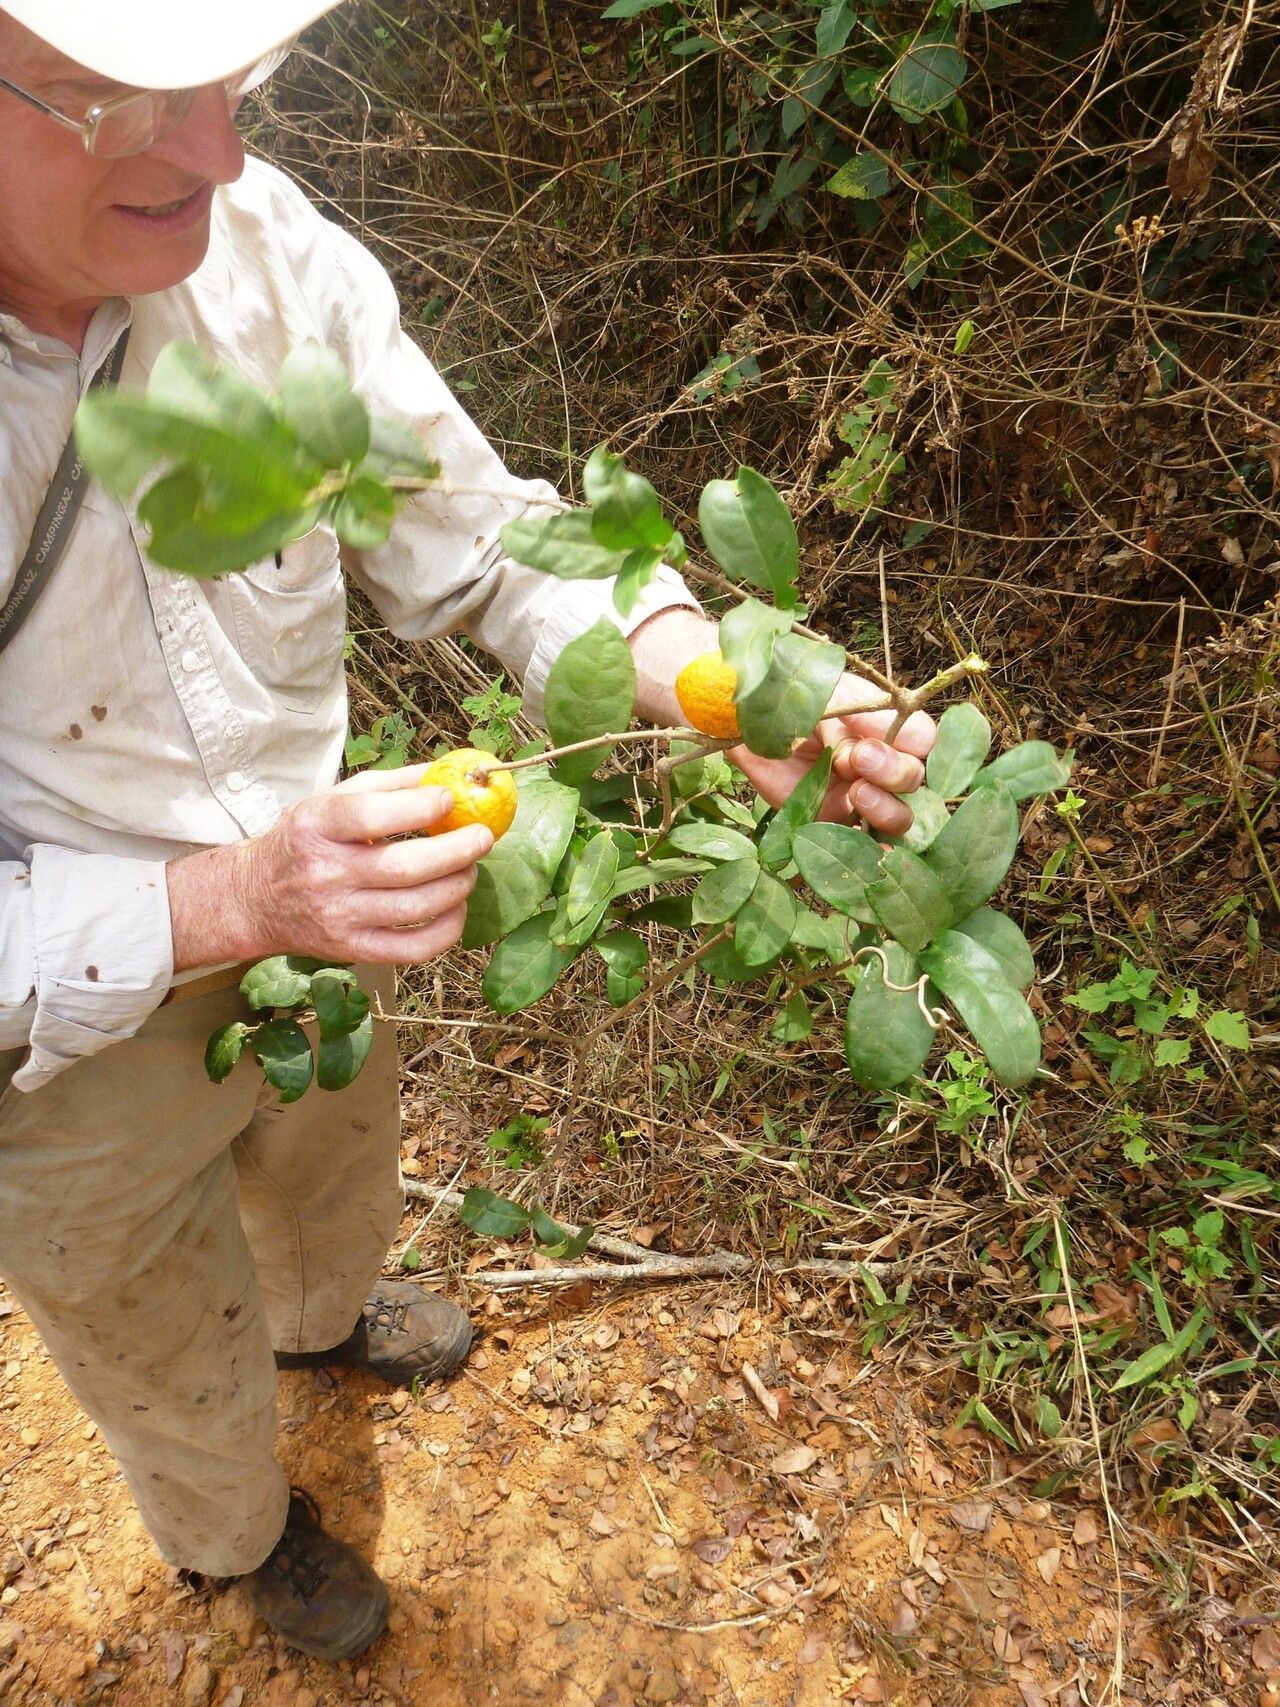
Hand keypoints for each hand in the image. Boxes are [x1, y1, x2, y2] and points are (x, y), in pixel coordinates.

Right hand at [168, 765, 492, 972]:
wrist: (256, 898)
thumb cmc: (306, 841)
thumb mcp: (332, 800)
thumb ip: (391, 785)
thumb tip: (449, 772)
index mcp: (318, 827)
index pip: (373, 816)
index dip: (421, 807)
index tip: (449, 800)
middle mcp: (325, 873)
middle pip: (404, 867)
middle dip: (457, 851)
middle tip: (483, 837)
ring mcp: (339, 917)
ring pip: (415, 908)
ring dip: (458, 886)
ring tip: (470, 869)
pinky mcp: (352, 950)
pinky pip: (413, 948)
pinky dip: (448, 930)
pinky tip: (456, 907)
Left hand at [729, 670, 935, 837]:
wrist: (744, 723)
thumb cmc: (784, 701)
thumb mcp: (818, 695)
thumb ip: (849, 709)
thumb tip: (871, 737)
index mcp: (879, 726)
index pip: (922, 738)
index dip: (906, 740)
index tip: (871, 737)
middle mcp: (876, 763)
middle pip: (913, 778)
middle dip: (891, 770)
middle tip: (854, 758)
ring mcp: (858, 796)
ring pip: (899, 815)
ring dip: (885, 807)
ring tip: (855, 793)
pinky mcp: (834, 823)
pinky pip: (862, 845)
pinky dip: (873, 851)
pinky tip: (873, 850)